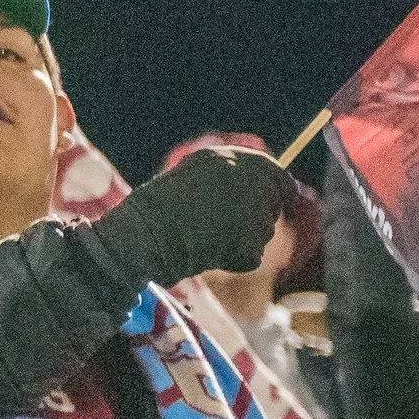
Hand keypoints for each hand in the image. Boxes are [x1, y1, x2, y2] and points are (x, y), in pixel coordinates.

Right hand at [91, 146, 295, 288]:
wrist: (142, 235)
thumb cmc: (153, 211)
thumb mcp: (189, 180)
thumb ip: (223, 180)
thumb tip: (255, 189)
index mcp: (228, 158)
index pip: (274, 173)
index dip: (276, 191)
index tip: (277, 204)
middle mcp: (248, 178)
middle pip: (272, 205)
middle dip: (255, 219)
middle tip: (223, 231)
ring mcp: (254, 210)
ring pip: (262, 232)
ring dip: (242, 240)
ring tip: (204, 240)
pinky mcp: (252, 241)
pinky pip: (250, 257)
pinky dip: (233, 261)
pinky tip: (206, 255)